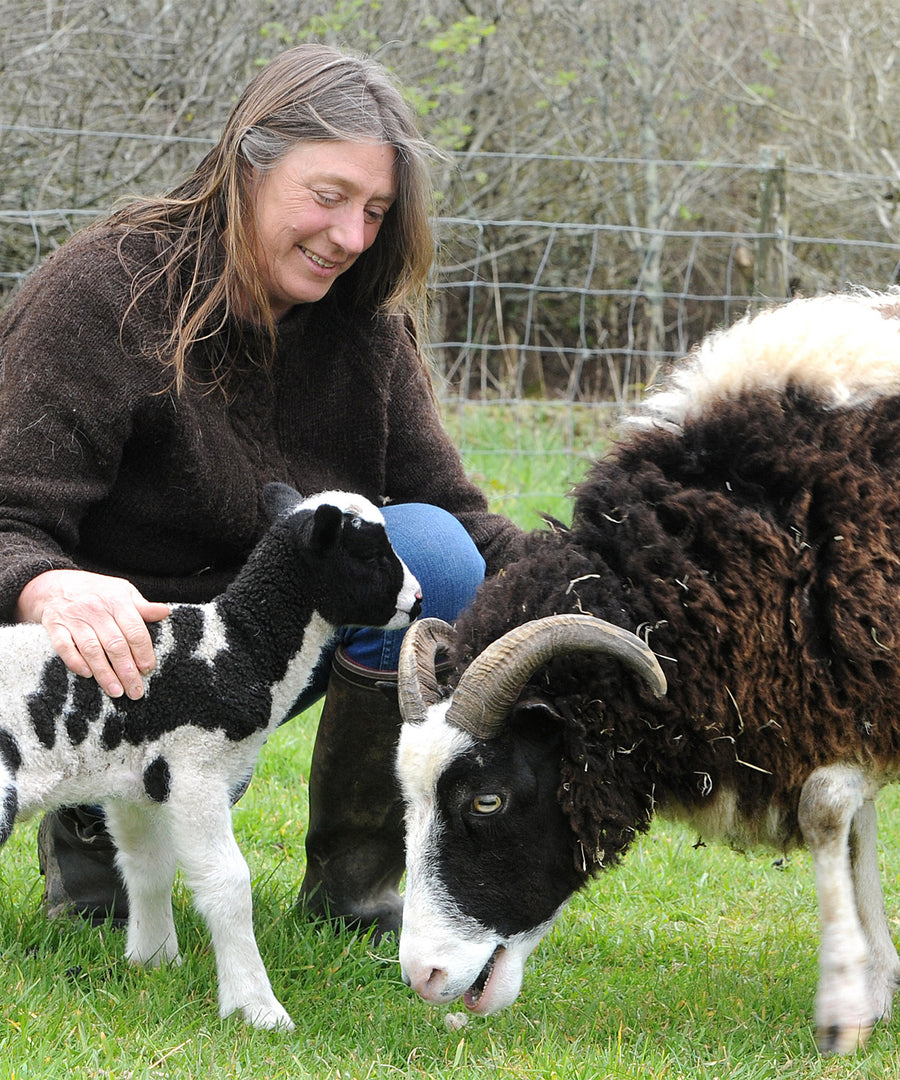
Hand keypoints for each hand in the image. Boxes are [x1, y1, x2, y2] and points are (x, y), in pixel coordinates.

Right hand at [16, 569, 170, 698]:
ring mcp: (74, 619)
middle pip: (115, 645)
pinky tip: (87, 675)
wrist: (54, 584)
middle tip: (136, 691)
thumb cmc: (97, 591)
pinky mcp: (55, 627)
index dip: (143, 652)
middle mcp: (96, 610)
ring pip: (92, 650)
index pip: (134, 630)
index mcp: (117, 601)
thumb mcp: (123, 591)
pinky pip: (64, 647)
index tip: (148, 669)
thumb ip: (143, 607)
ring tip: (117, 691)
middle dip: (127, 671)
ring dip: (105, 673)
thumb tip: (165, 612)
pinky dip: (75, 662)